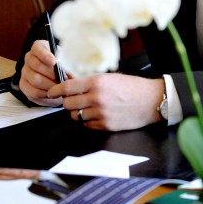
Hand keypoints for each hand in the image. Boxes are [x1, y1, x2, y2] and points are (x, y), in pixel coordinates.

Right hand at [18, 39, 66, 106]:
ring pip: (35, 79)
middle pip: (36, 65)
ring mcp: (25, 72)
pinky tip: (53, 94)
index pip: (37, 48)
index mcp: (39, 47)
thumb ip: (68, 64)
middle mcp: (29, 58)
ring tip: (60, 88)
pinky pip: (33, 92)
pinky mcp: (24, 85)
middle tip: (63, 80)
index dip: (45, 55)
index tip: (54, 62)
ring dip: (50, 85)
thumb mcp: (67, 61)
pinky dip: (45, 94)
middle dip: (52, 74)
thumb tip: (70, 72)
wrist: (59, 81)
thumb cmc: (64, 67)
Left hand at [47, 73, 164, 130]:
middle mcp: (96, 98)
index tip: (51, 92)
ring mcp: (101, 113)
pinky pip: (87, 125)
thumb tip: (70, 83)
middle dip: (67, 102)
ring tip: (86, 107)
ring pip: (75, 116)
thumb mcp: (109, 77)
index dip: (55, 90)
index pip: (67, 87)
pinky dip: (87, 120)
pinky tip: (95, 114)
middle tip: (72, 99)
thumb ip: (90, 81)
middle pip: (68, 103)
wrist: (151, 101)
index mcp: (96, 82)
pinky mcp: (105, 125)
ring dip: (77, 112)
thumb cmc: (132, 87)